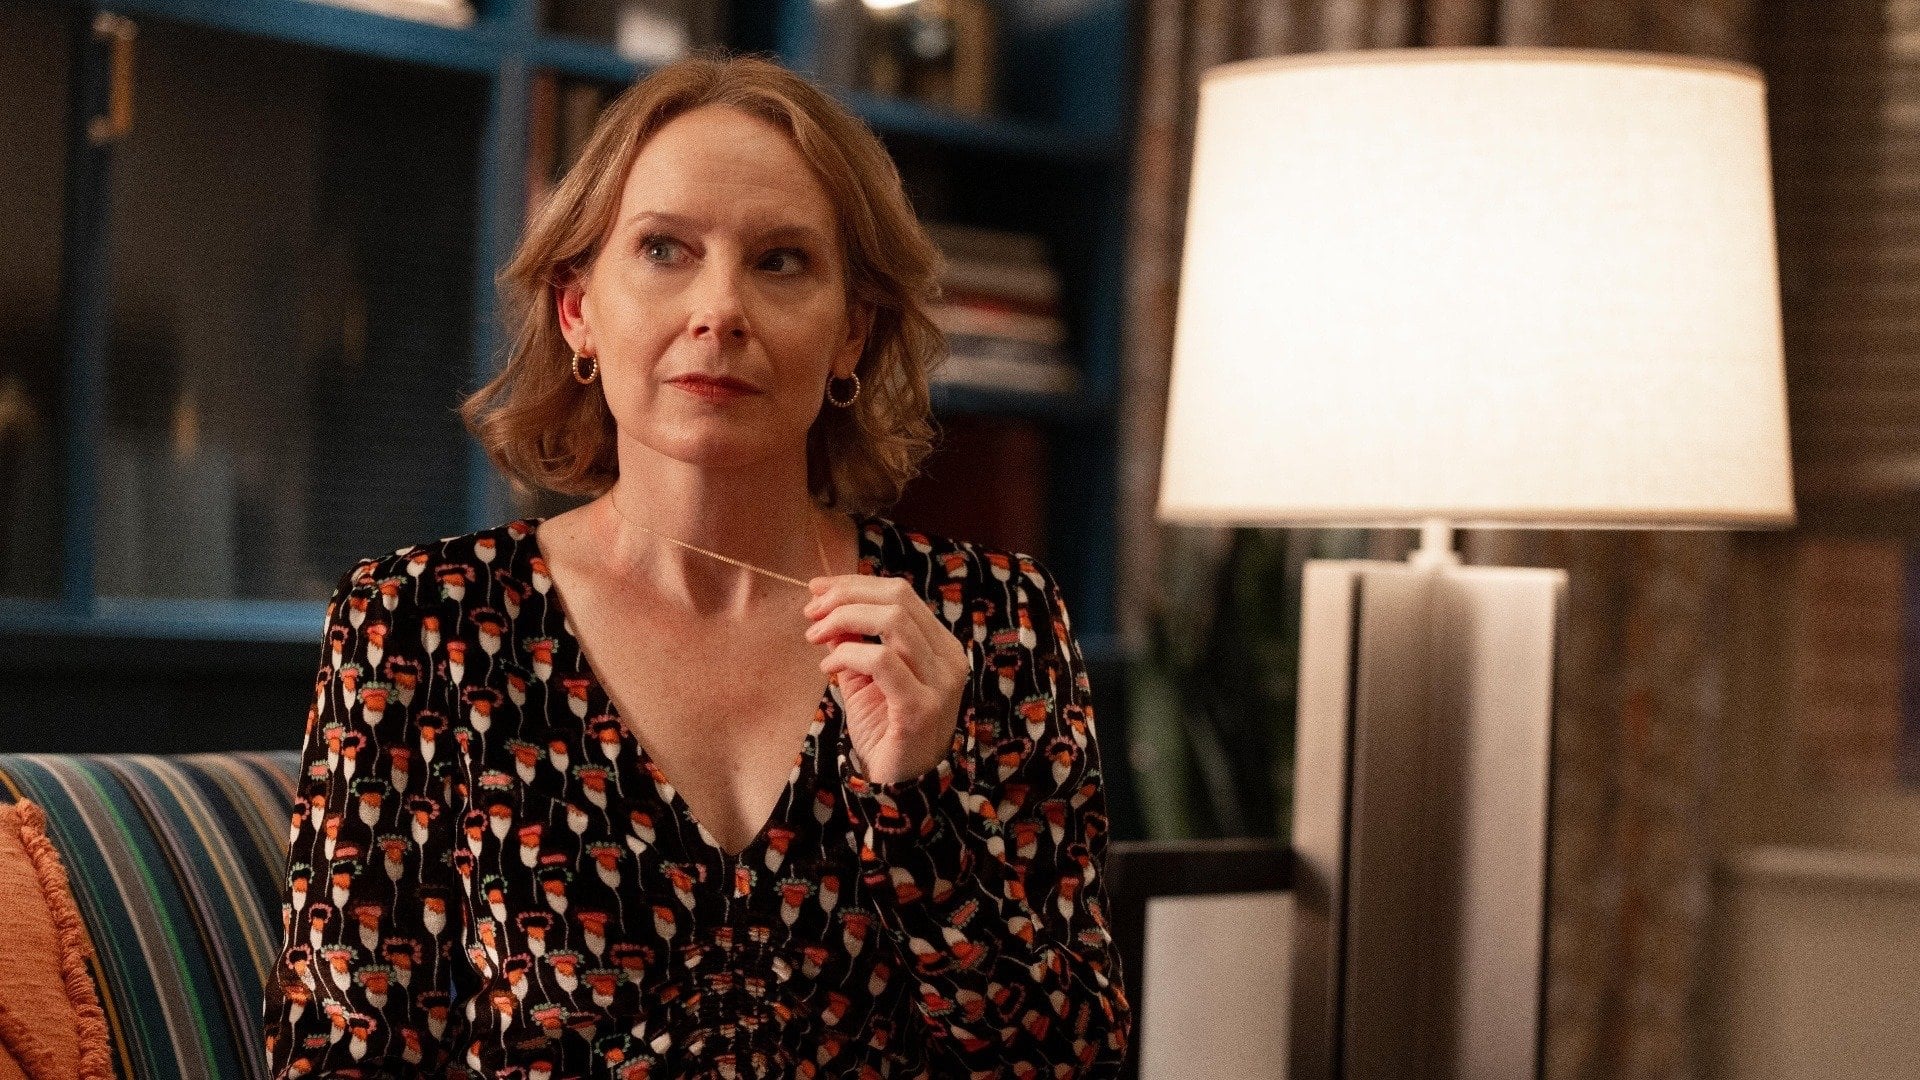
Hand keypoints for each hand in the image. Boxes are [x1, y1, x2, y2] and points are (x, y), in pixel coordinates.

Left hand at [802, 573, 970, 785]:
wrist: (899, 786)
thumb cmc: (883, 730)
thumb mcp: (864, 678)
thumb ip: (852, 642)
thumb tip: (827, 606)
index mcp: (940, 645)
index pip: (900, 594)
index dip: (855, 584)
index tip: (817, 589)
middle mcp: (948, 659)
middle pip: (897, 599)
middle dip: (846, 596)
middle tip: (811, 612)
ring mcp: (939, 683)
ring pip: (893, 622)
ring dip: (843, 620)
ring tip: (814, 636)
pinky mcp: (920, 708)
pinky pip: (882, 662)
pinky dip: (848, 655)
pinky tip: (827, 668)